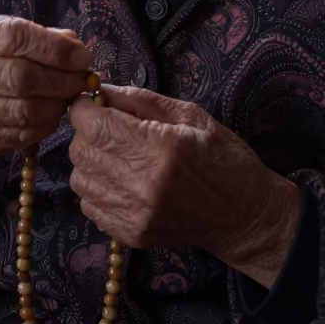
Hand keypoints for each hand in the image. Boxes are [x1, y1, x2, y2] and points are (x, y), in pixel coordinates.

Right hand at [0, 15, 91, 220]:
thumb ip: (32, 37)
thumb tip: (73, 43)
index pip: (13, 35)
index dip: (54, 46)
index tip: (81, 55)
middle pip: (20, 75)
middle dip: (61, 78)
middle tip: (83, 79)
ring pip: (24, 108)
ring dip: (57, 103)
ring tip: (70, 96)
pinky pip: (22, 132)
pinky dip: (46, 124)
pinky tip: (53, 114)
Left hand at [67, 86, 301, 287]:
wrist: (244, 214)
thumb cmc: (222, 156)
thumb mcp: (190, 115)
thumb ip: (140, 99)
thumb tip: (98, 89)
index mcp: (160, 147)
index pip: (93, 124)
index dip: (85, 109)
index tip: (92, 103)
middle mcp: (142, 183)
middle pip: (81, 151)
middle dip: (88, 133)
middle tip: (110, 129)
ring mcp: (134, 214)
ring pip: (80, 179)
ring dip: (91, 162)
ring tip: (118, 157)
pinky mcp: (130, 234)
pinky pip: (88, 206)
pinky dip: (97, 189)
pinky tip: (121, 182)